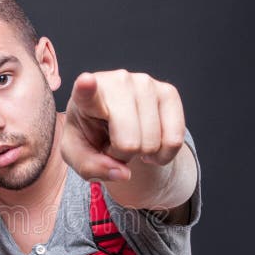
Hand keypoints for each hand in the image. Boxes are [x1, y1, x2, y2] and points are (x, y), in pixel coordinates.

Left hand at [61, 70, 185, 180]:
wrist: (114, 124)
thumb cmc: (91, 135)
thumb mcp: (79, 156)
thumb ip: (91, 168)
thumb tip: (123, 173)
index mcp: (85, 98)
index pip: (86, 93)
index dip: (87, 88)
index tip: (86, 81)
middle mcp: (117, 83)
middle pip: (129, 143)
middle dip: (123, 155)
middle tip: (114, 144)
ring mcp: (145, 84)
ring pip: (152, 143)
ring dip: (142, 153)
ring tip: (130, 138)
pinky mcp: (168, 91)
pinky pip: (174, 141)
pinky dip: (163, 154)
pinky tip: (151, 142)